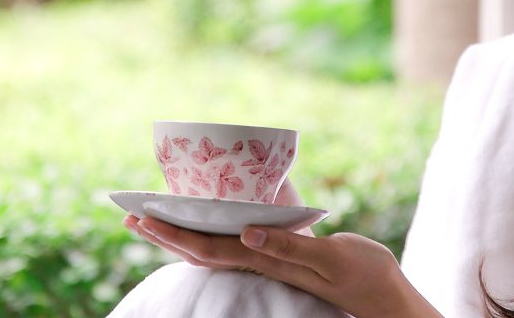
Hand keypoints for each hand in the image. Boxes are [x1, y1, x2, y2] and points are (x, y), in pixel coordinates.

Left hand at [123, 216, 440, 317]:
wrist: (384, 297)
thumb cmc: (362, 274)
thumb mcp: (330, 257)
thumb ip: (290, 246)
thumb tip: (247, 234)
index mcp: (267, 259)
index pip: (207, 248)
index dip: (172, 233)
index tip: (141, 216)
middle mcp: (260, 262)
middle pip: (199, 250)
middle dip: (163, 233)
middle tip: (128, 214)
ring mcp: (269, 263)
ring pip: (212, 250)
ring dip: (180, 234)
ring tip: (153, 219)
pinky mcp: (280, 260)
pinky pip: (233, 247)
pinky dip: (209, 234)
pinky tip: (203, 225)